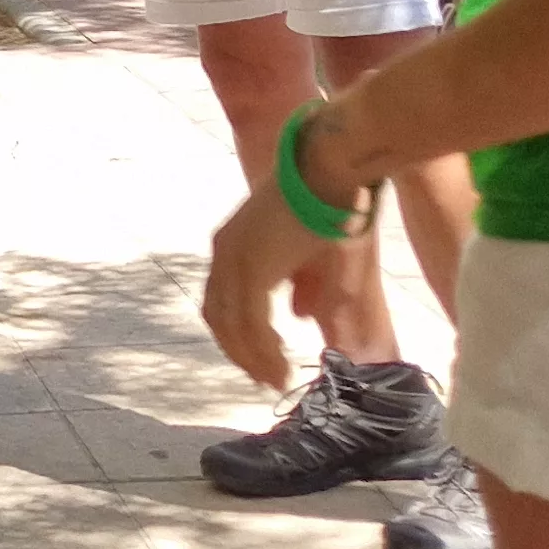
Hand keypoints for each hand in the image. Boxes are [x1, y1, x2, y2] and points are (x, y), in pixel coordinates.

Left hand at [203, 182, 337, 392]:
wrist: (330, 169)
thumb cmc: (329, 204)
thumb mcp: (313, 256)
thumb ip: (303, 286)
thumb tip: (299, 315)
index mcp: (233, 245)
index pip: (221, 301)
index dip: (235, 334)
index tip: (255, 360)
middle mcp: (225, 251)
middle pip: (218, 317)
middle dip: (240, 352)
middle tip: (264, 379)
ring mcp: (234, 257)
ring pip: (231, 324)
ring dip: (252, 357)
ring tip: (276, 379)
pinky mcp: (252, 265)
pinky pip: (249, 319)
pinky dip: (262, 347)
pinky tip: (280, 365)